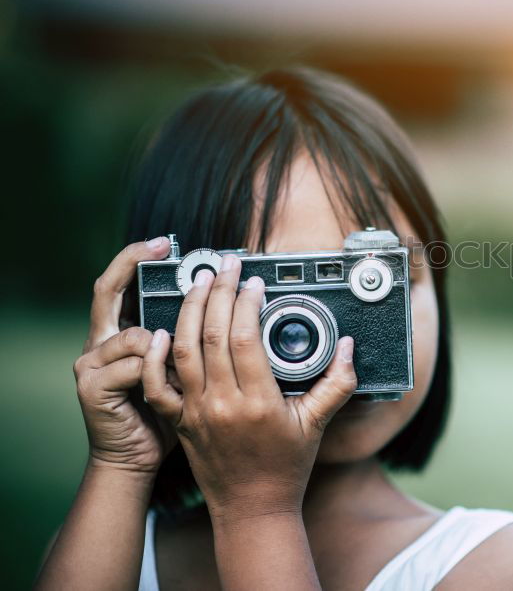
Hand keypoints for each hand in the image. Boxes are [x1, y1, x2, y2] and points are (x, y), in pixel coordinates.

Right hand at [74, 237, 175, 475]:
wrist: (136, 459)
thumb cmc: (164, 414)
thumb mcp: (180, 370)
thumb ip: (188, 342)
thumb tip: (230, 308)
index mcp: (121, 333)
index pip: (120, 284)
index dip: (135, 258)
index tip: (165, 243)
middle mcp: (100, 342)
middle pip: (107, 290)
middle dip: (133, 264)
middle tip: (166, 249)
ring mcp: (92, 364)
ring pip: (135, 334)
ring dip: (170, 344)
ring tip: (190, 364)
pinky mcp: (92, 388)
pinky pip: (134, 367)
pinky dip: (160, 372)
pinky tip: (173, 385)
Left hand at [141, 254, 356, 519]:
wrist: (252, 509)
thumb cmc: (287, 467)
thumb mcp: (318, 424)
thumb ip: (338, 383)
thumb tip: (348, 346)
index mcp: (258, 402)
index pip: (245, 338)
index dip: (247, 303)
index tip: (254, 282)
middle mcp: (222, 403)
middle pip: (211, 334)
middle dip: (217, 292)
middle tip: (225, 266)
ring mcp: (196, 411)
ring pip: (183, 349)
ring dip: (189, 310)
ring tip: (198, 282)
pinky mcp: (179, 420)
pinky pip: (157, 384)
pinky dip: (154, 356)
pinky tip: (161, 330)